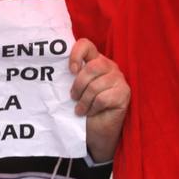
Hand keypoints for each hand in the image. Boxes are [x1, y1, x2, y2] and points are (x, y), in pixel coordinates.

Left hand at [69, 38, 129, 163]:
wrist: (97, 133)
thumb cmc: (84, 109)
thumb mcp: (75, 90)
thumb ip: (71, 77)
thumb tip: (54, 72)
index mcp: (95, 61)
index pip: (86, 45)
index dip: (76, 54)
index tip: (71, 71)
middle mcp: (109, 66)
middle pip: (92, 67)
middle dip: (78, 85)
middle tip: (73, 98)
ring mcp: (119, 79)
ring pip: (96, 85)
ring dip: (84, 101)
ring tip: (80, 110)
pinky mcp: (124, 93)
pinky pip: (103, 98)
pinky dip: (93, 108)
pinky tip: (92, 112)